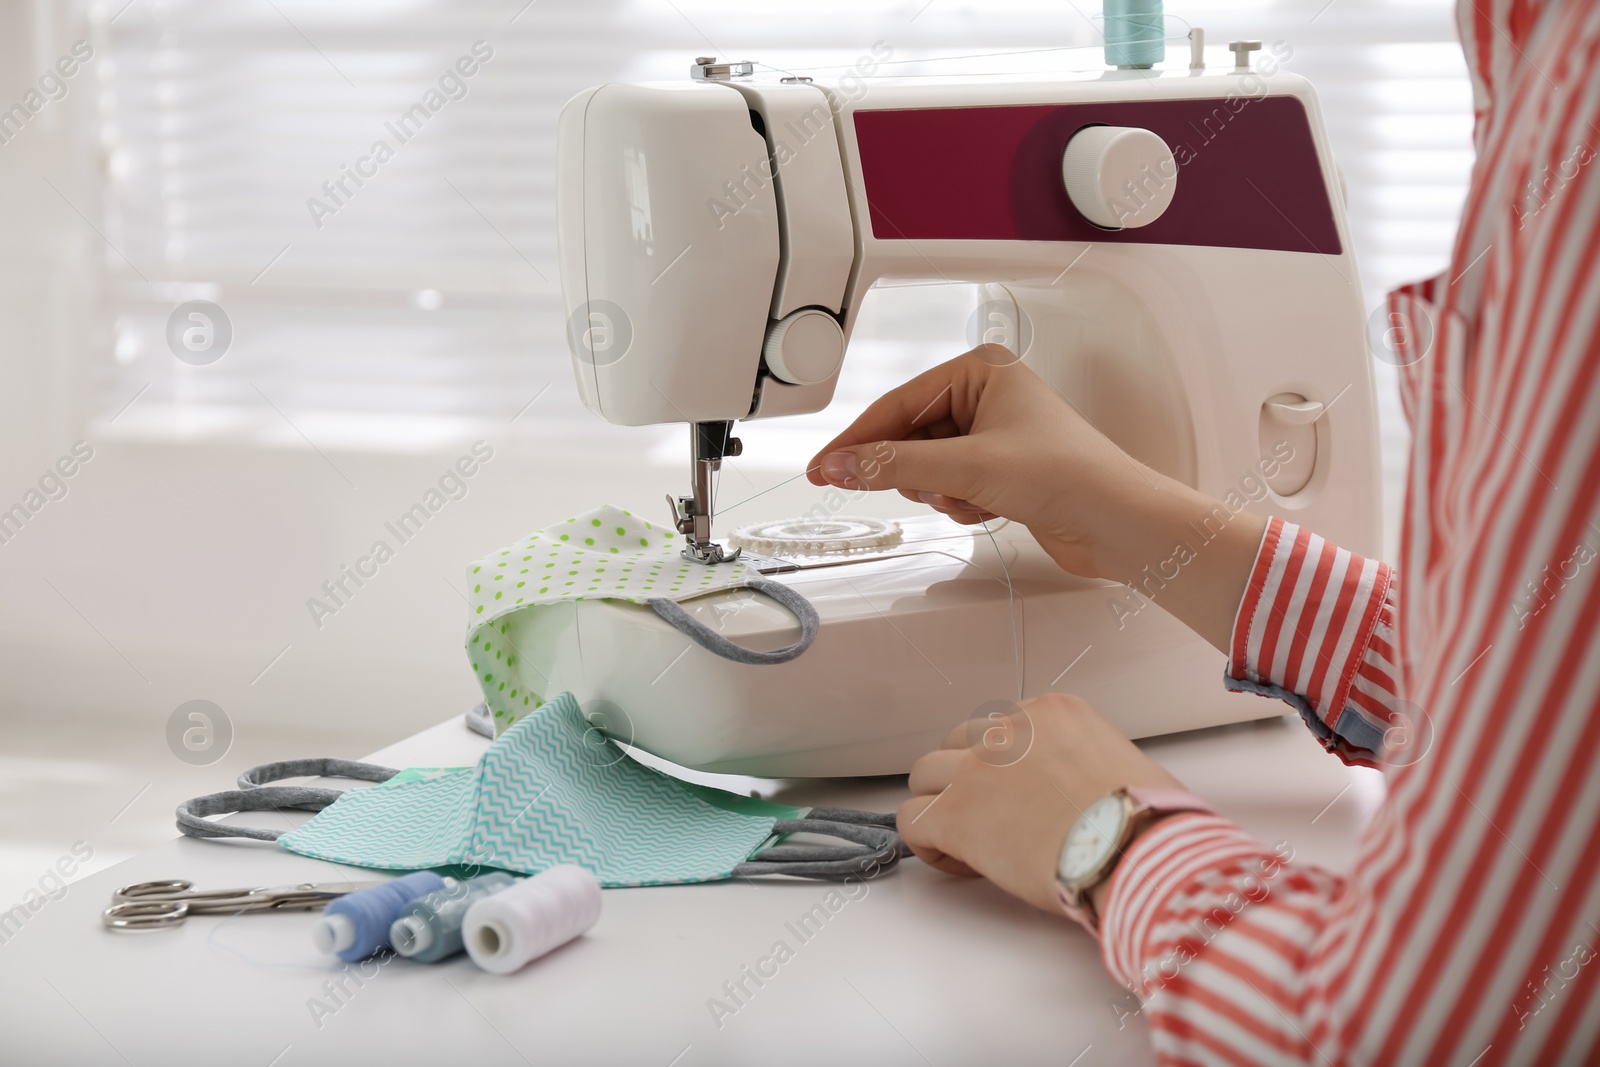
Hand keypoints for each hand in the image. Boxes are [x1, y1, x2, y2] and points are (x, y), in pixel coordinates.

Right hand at [806, 348, 1265, 651]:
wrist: (1119, 523)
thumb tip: (839, 466)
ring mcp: (994, 435)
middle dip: (915, 472)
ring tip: (972, 498)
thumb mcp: (967, 467)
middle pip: (909, 437)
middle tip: (926, 489)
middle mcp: (987, 395)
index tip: (822, 470)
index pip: (897, 404)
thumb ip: (894, 466)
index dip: (856, 441)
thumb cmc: (1068, 475)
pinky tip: (990, 510)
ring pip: (927, 467)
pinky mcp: (1002, 472)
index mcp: (981, 369)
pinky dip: (960, 504)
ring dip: (941, 492)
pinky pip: (951, 487)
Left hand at [897, 692, 1183, 914]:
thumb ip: (1089, 762)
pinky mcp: (955, 812)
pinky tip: (961, 863)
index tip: (1021, 798)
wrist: (1135, 850)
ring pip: (924, 775)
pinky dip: (928, 842)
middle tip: (989, 817)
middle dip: (965, 777)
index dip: (1005, 767)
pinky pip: (911, 819)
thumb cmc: (1148, 821)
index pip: (1004, 726)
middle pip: (958, 742)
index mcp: (1052, 713)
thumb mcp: (1126, 763)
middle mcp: (1009, 731)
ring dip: (939, 804)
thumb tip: (1085, 792)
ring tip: (969, 843)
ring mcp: (976, 769)